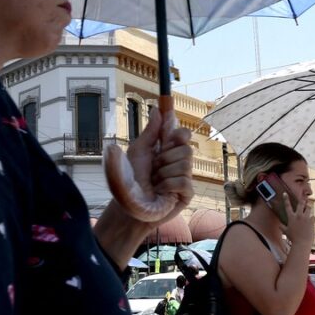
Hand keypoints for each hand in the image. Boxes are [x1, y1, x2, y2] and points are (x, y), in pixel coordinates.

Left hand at [105, 106, 192, 223]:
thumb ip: (150, 132)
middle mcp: (178, 162)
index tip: (170, 136)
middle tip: (154, 167)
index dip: (179, 134)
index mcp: (168, 150)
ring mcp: (184, 178)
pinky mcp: (186, 194)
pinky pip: (184, 181)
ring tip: (155, 182)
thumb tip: (158, 110)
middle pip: (187, 148)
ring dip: (164, 173)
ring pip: (186, 164)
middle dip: (166, 157)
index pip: (183, 135)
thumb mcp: (138, 151)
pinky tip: (160, 192)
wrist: (128, 203)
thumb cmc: (130, 179)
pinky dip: (168, 185)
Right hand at [271, 189, 311, 245]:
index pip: (287, 206)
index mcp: (291, 217)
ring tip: (309, 206)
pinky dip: (313, 218)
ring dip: (309, 207)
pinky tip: (312, 219)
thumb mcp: (286, 232)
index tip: (285, 193)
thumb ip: (282, 227)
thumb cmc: (293, 238)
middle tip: (303, 198)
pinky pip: (314, 216)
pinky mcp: (312, 221)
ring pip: (309, 208)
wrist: (302, 242)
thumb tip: (279, 225)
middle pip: (301, 204)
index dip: (286, 199)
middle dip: (302, 200)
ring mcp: (306, 218)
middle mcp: (298, 216)